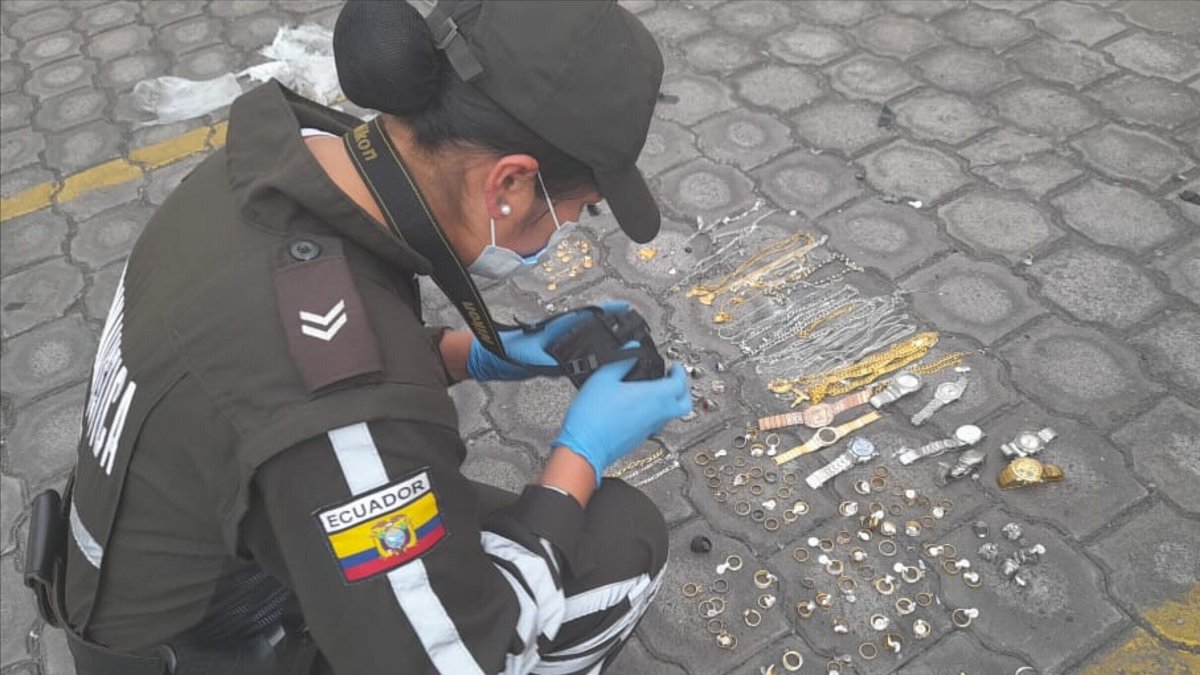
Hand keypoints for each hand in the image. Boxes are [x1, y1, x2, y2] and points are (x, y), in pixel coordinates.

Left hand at [465, 301, 629, 381]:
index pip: (585, 316)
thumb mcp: (528, 356)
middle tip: (629, 324)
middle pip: (588, 325)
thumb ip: (550, 361)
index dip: (606, 311)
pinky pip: (575, 352)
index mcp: (553, 327)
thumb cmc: (501, 350)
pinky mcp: (550, 355)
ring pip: (582, 338)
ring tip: (619, 340)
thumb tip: (572, 365)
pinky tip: (596, 361)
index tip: (623, 308)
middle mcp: (556, 332)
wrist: (484, 357)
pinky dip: (587, 353)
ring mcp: (554, 343)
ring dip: (600, 337)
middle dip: (609, 324)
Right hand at [553, 352, 692, 484]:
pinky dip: (655, 412)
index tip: (674, 366)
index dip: (679, 372)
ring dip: (669, 401)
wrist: (584, 447)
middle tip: (672, 379)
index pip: (680, 383)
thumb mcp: (603, 378)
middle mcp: (656, 415)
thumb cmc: (592, 416)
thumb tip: (632, 349)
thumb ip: (622, 360)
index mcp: (653, 397)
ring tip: (654, 390)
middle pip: (684, 404)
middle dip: (682, 389)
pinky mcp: (640, 438)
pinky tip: (638, 406)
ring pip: (671, 415)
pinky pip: (656, 423)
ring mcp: (649, 429)